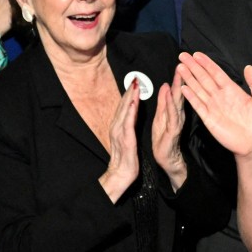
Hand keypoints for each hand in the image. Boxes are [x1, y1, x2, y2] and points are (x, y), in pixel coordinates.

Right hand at [100, 79, 140, 201]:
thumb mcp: (126, 139)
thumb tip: (130, 117)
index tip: (134, 82)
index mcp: (118, 126)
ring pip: (125, 110)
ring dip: (129, 97)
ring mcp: (119, 132)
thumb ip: (127, 127)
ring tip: (135, 85)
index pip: (124, 107)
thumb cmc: (125, 158)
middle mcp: (117, 126)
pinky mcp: (125, 139)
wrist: (121, 174)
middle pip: (123, 105)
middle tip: (135, 77)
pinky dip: (130, 111)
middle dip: (129, 91)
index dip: (129, 94)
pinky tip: (133, 102)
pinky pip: (128, 122)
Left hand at [151, 67, 186, 189]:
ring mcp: (177, 123)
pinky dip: (171, 105)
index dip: (179, 78)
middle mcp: (178, 115)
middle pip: (180, 94)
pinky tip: (170, 96)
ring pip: (178, 103)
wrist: (167, 160)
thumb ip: (163, 102)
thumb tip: (165, 86)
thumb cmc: (164, 140)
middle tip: (184, 63)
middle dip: (182, 79)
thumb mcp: (161, 117)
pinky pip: (172, 117)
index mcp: (175, 111)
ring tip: (179, 75)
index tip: (180, 63)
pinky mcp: (173, 131)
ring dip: (178, 89)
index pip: (177, 92)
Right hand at [177, 52, 251, 157]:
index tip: (197, 54)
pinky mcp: (208, 118)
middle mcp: (220, 96)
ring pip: (198, 89)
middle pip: (204, 78)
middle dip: (193, 67)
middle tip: (183, 56)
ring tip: (180, 68)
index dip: (206, 63)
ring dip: (189, 78)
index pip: (216, 73)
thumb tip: (248, 67)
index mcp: (231, 90)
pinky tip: (183, 88)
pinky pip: (198, 105)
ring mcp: (213, 106)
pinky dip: (190, 97)